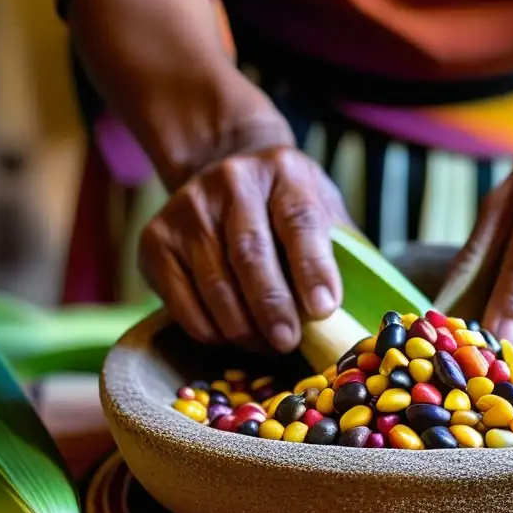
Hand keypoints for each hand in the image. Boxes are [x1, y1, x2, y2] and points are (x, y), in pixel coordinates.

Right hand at [139, 146, 350, 352]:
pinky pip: (182, 301)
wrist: (224, 168)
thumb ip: (341, 250)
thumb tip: (357, 314)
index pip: (299, 220)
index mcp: (284, 171)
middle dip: (272, 305)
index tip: (324, 309)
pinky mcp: (155, 239)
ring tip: (268, 345)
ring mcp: (187, 208)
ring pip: (215, 282)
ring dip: (243, 326)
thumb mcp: (322, 208)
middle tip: (289, 341)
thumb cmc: (285, 205)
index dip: (312, 268)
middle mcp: (231, 182)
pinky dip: (211, 329)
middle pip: (251, 253)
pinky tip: (233, 336)